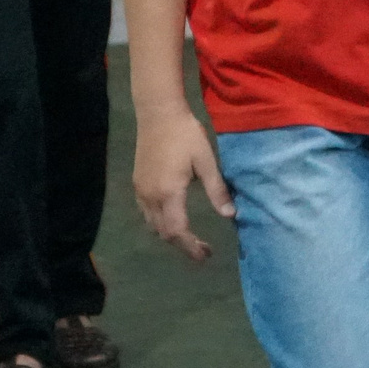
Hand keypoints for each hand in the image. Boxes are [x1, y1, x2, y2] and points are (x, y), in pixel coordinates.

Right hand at [133, 109, 232, 260]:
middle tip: (203, 250)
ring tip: (189, 237)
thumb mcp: (206, 161)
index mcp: (169, 193)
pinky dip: (159, 223)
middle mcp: (151, 196)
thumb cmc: (185, 134)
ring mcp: (141, 191)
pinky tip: (172, 217)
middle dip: (183, 245)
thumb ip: (217, 189)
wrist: (158, 113)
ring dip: (170, 235)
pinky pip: (146, 213)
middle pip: (164, 233)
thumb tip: (231, 214)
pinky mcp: (137, 183)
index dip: (191, 247)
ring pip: (152, 225)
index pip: (178, 231)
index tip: (206, 254)